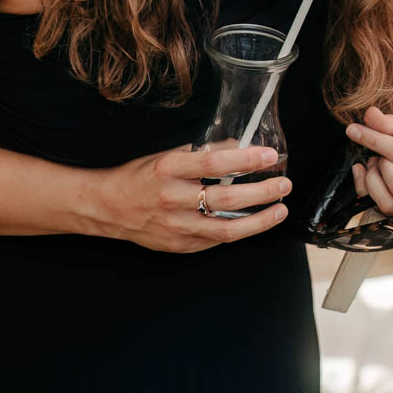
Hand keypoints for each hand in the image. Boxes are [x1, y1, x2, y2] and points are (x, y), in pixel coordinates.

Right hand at [89, 143, 289, 252]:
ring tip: (280, 210)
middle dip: (262, 192)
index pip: (213, 164)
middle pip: (226, 200)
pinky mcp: (180, 246)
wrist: (109, 208)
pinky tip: (255, 222)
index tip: (269, 155)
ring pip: (226, 230)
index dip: (245, 159)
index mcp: (168, 169)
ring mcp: (176, 227)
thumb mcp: (168, 156)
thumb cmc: (140, 176)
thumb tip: (240, 146)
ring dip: (259, 220)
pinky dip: (238, 231)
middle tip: (284, 185)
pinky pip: (216, 240)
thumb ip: (203, 153)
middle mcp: (172, 199)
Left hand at [344, 105, 392, 216]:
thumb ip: (392, 125)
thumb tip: (370, 115)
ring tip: (374, 166)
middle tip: (376, 156)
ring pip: (388, 204)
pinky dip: (369, 194)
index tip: (354, 130)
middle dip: (378, 167)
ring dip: (371, 182)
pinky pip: (383, 215)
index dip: (376, 141)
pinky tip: (368, 179)